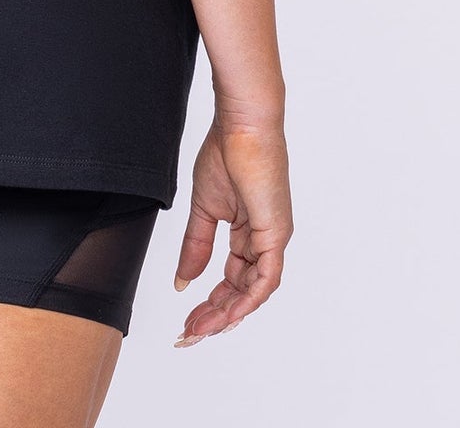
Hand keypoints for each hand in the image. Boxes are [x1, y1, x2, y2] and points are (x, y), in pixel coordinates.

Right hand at [172, 116, 291, 346]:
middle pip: (242, 291)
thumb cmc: (225, 152)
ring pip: (254, 291)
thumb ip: (195, 245)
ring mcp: (273, 238)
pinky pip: (266, 277)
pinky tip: (227, 313)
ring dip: (228, 313)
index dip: (211, 301)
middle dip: (215, 315)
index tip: (188, 318)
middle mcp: (264, 240)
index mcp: (248, 232)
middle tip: (190, 334)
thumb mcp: (204, 207)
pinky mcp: (276, 232)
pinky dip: (248, 298)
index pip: (231, 278)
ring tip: (201, 329)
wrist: (241, 125)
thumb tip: (183, 280)